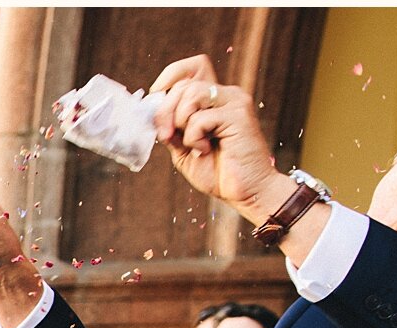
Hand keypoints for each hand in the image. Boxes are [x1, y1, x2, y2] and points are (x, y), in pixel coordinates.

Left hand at [148, 56, 285, 217]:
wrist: (245, 191)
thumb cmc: (216, 171)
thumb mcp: (183, 147)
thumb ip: (171, 127)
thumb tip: (151, 110)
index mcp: (213, 100)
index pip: (194, 67)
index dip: (171, 76)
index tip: (157, 98)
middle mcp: (226, 95)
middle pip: (184, 84)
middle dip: (165, 110)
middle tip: (166, 136)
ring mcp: (235, 101)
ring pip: (192, 94)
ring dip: (180, 122)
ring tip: (191, 143)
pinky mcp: (239, 114)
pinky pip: (201, 118)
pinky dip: (193, 138)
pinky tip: (205, 150)